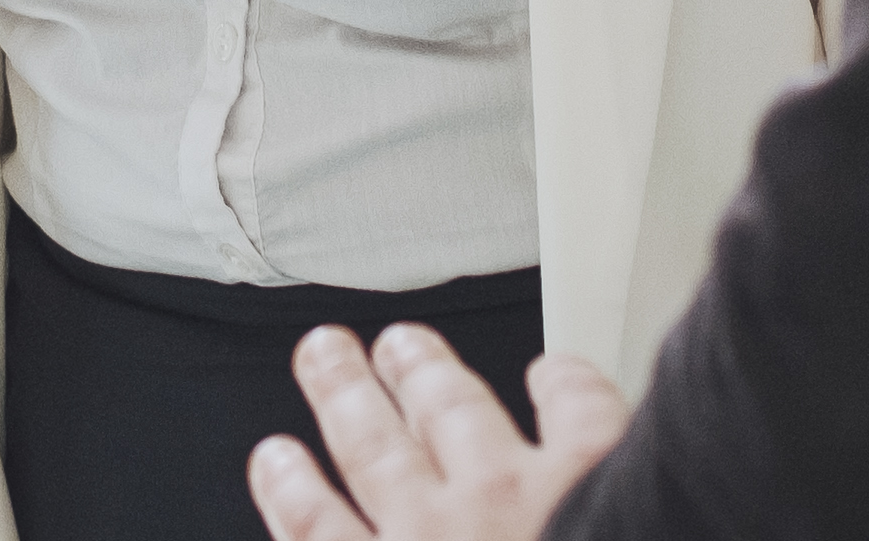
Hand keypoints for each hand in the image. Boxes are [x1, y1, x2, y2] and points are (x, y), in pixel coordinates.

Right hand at [251, 327, 626, 540]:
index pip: (319, 531)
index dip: (290, 489)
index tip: (277, 457)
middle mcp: (440, 532)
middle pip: (374, 448)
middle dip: (344, 394)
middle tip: (326, 352)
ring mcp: (512, 494)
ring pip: (450, 411)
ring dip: (422, 371)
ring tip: (406, 345)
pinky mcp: (591, 474)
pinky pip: (570, 409)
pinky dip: (557, 383)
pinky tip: (550, 372)